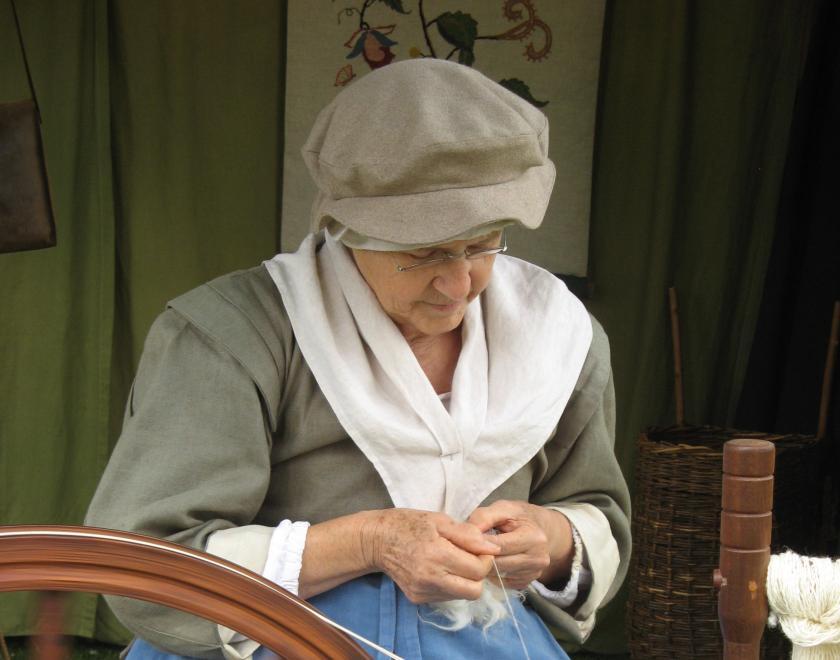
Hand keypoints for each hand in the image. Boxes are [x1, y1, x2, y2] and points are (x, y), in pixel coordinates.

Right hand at [363, 508, 500, 603]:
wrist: (376, 541)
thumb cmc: (409, 524)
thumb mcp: (440, 520)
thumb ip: (468, 535)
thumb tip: (494, 548)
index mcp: (437, 555)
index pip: (478, 570)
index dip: (485, 559)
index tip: (480, 548)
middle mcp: (430, 578)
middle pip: (474, 590)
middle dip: (478, 574)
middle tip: (470, 557)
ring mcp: (423, 591)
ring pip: (461, 596)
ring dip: (465, 580)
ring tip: (452, 561)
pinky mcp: (417, 598)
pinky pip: (446, 597)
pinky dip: (450, 584)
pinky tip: (439, 569)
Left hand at [468, 500, 572, 589]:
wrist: (541, 529)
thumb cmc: (519, 517)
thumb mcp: (503, 508)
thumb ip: (484, 517)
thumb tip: (466, 533)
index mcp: (534, 537)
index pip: (498, 546)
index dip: (478, 542)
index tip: (465, 538)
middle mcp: (538, 558)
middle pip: (497, 564)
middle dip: (480, 556)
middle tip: (468, 547)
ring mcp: (534, 573)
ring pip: (497, 575)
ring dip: (485, 565)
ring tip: (480, 552)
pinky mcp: (527, 583)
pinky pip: (501, 582)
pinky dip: (492, 574)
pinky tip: (491, 561)